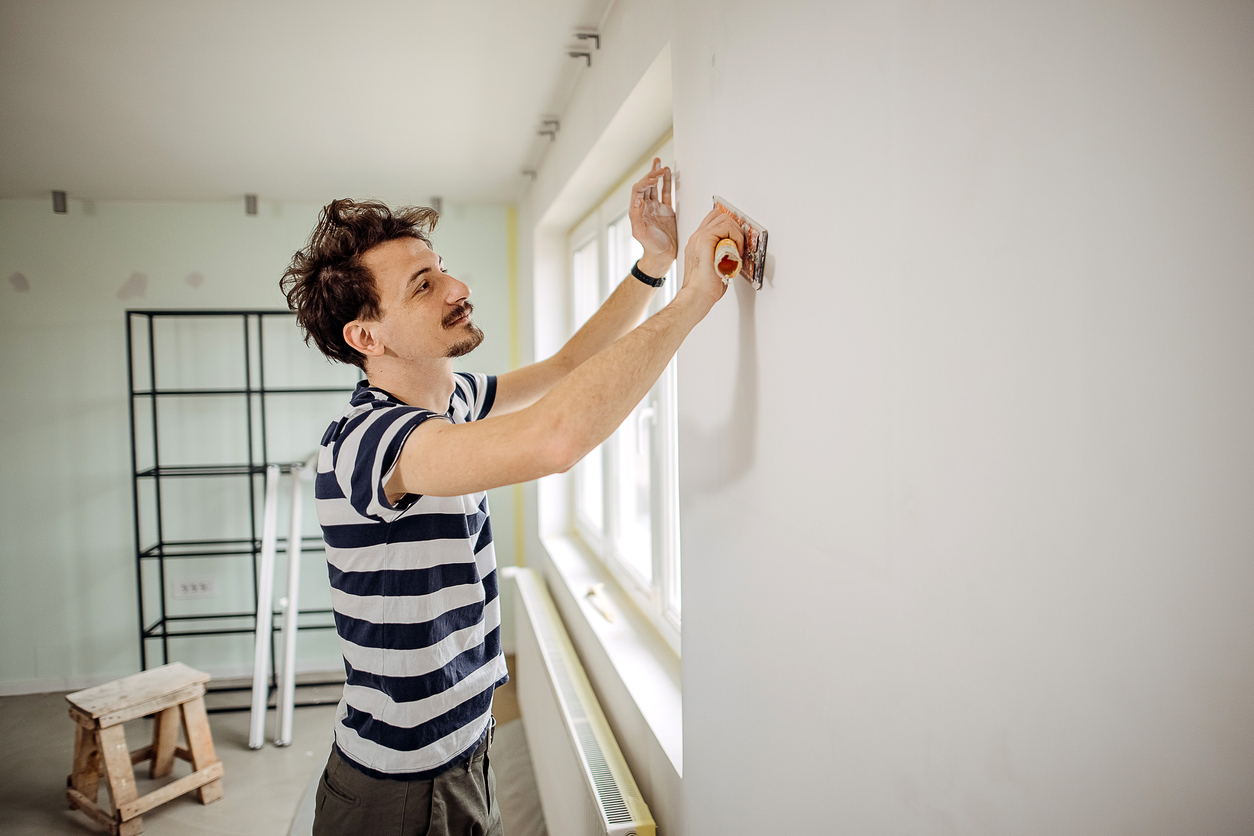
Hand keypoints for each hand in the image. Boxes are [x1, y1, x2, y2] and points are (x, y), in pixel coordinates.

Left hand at [629, 158, 677, 275]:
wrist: (663, 255)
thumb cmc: (651, 246)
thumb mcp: (641, 233)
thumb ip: (637, 217)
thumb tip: (638, 201)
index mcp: (637, 211)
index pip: (638, 190)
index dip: (645, 181)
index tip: (654, 178)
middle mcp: (645, 207)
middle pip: (645, 185)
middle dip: (651, 175)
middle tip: (658, 167)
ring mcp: (655, 208)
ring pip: (655, 187)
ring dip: (656, 175)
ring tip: (659, 163)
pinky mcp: (666, 210)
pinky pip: (666, 193)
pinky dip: (667, 183)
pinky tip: (668, 174)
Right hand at [681, 208, 744, 308]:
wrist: (697, 295)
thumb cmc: (705, 288)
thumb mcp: (715, 267)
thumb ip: (721, 255)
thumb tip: (734, 253)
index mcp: (697, 244)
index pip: (713, 223)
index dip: (728, 228)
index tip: (737, 242)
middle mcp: (696, 238)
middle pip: (718, 216)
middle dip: (733, 228)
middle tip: (739, 245)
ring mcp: (699, 237)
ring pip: (724, 218)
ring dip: (736, 233)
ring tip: (737, 250)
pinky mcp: (705, 239)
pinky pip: (726, 226)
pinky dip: (736, 237)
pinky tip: (736, 251)